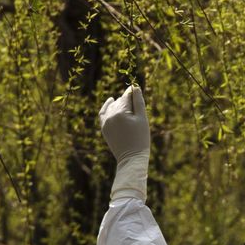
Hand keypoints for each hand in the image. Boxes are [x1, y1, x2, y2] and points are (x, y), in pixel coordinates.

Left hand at [99, 85, 149, 200]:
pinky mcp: (103, 128)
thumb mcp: (142, 119)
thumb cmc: (141, 138)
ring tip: (128, 106)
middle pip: (120, 102)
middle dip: (127, 101)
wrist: (131, 158)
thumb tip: (135, 87)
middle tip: (136, 106)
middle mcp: (110, 116)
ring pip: (112, 106)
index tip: (136, 90)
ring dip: (119, 104)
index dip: (132, 93)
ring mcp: (105, 122)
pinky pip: (103, 113)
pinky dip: (106, 107)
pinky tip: (111, 101)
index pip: (126, 97)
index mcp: (121, 112)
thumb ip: (138, 102)